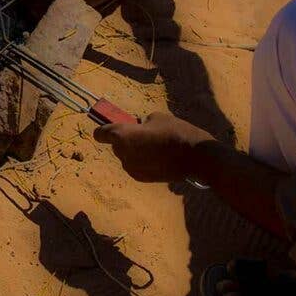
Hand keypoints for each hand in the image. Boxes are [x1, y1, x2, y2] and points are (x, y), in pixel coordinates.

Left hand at [93, 112, 213, 182]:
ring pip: (126, 156)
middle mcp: (122, 153)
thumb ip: (142, 123)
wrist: (195, 157)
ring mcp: (131, 168)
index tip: (110, 128)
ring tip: (154, 146)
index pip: (100, 134)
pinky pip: (136, 166)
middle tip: (144, 134)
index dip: (104, 131)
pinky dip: (142, 162)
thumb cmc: (175, 131)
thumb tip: (140, 128)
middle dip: (126, 139)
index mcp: (122, 135)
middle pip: (116, 145)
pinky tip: (158, 158)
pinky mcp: (141, 178)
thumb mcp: (157, 117)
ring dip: (134, 151)